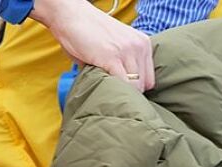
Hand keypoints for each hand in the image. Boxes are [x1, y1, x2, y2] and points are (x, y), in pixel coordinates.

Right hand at [32, 0, 153, 91]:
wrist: (72, 17)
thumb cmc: (87, 33)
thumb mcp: (113, 45)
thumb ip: (120, 63)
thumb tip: (118, 87)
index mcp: (142, 43)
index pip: (149, 78)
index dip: (135, 89)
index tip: (120, 92)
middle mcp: (138, 46)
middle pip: (143, 85)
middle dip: (128, 93)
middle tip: (111, 95)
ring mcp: (126, 51)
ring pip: (134, 86)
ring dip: (120, 94)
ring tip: (105, 94)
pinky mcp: (111, 57)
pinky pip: (120, 83)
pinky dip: (112, 91)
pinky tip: (101, 90)